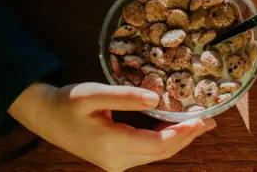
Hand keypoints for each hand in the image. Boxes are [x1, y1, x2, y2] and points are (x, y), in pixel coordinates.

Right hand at [8, 82, 215, 171]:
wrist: (46, 117)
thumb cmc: (68, 103)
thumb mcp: (94, 94)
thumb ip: (125, 97)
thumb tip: (157, 99)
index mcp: (113, 145)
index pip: (159, 144)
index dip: (183, 133)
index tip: (202, 119)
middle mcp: (118, 160)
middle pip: (162, 152)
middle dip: (188, 136)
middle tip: (210, 120)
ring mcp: (117, 162)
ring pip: (157, 153)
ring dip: (179, 139)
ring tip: (200, 123)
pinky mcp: (117, 159)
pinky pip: (148, 151)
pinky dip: (165, 140)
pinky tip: (176, 128)